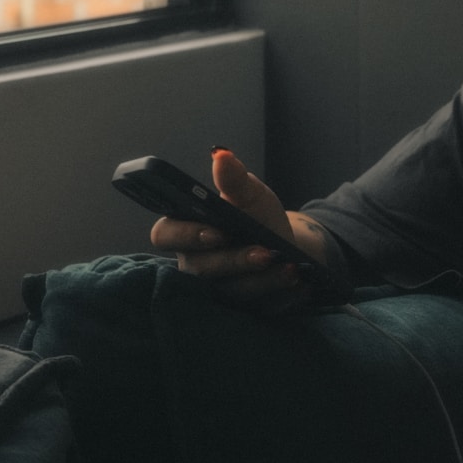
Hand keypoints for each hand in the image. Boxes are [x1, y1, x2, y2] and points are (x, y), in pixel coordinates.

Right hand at [148, 148, 305, 303]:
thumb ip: (234, 179)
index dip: (185, 236)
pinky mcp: (242, 307)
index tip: (215, 232)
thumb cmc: (257, 216)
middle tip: (264, 252)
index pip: (165, 235)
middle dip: (235, 260)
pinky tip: (297, 279)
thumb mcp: (250, 195)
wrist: (286, 244)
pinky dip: (280, 291)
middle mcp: (195, 263)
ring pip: (233, 290)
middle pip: (202, 268)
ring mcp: (218, 288)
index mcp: (185, 230)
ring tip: (288, 265)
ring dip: (263, 279)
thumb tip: (221, 154)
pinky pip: (258, 305)